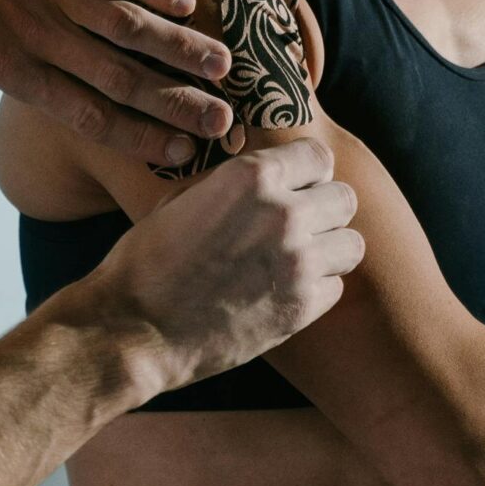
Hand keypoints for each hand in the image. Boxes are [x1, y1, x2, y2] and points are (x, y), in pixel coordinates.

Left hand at [0, 0, 234, 164]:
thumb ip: (22, 75)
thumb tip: (68, 97)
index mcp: (13, 71)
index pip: (89, 116)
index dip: (139, 137)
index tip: (180, 152)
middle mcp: (37, 35)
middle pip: (120, 77)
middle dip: (175, 102)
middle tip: (223, 120)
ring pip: (126, 25)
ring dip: (178, 46)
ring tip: (221, 64)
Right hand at [86, 139, 362, 394]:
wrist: (132, 329)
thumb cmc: (147, 260)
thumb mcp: (181, 199)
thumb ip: (233, 183)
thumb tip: (266, 176)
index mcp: (251, 176)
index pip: (318, 156)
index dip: (307, 172)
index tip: (297, 186)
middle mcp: (283, 213)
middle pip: (344, 198)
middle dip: (324, 209)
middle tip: (299, 227)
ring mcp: (297, 262)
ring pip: (352, 244)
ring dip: (329, 250)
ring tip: (297, 260)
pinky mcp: (302, 307)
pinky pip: (335, 287)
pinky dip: (316, 289)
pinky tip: (282, 292)